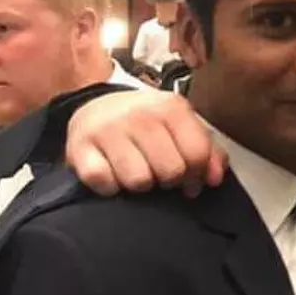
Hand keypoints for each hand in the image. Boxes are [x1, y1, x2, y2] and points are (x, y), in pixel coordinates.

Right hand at [65, 89, 225, 197]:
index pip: (197, 154)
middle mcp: (139, 115)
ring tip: (137, 171)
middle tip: (160, 174)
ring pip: (139, 181)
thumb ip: (207, 151)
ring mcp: (108, 130)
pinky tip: (113, 174)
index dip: (197, 175)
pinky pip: (104, 184)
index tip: (190, 179)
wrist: (97, 107)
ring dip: (140, 185)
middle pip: (171, 171)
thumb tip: (215, 178)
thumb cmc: (147, 124)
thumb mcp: (181, 127)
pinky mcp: (80, 148)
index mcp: (171, 108)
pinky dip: (110, 187)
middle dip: (169, 180)